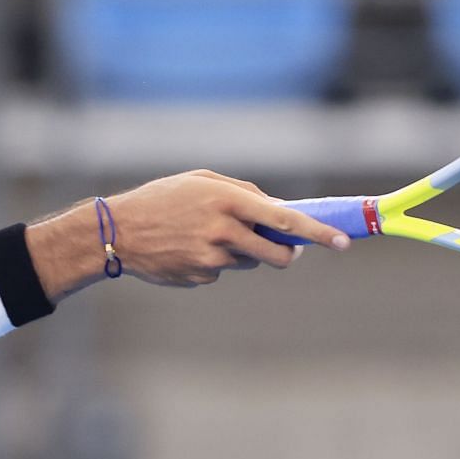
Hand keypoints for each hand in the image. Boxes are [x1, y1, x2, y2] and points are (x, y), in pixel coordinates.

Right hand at [99, 170, 350, 287]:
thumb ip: (242, 192)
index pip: (284, 219)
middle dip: (288, 254)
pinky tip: (190, 249)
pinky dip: (217, 262)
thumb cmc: (162, 199)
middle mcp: (222, 231)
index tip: (342, 242)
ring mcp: (211, 258)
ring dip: (245, 252)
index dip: (317, 232)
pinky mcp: (201, 277)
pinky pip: (224, 271)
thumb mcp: (201, 181)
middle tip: (287, 250)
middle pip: (276, 253)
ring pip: (250, 261)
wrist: (117, 232)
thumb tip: (278, 209)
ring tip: (211, 236)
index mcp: (226, 201)